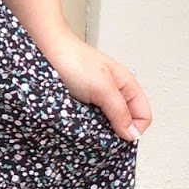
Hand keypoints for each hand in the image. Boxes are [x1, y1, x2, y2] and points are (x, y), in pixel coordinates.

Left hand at [31, 26, 151, 142]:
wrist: (45, 50)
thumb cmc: (74, 61)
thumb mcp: (102, 89)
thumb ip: (119, 111)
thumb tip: (132, 134)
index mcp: (127, 86)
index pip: (143, 117)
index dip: (134, 130)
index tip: (118, 138)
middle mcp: (114, 93)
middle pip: (125, 122)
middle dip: (115, 132)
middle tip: (100, 135)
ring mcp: (97, 99)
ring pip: (106, 124)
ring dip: (98, 130)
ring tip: (85, 127)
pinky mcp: (80, 104)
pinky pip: (89, 122)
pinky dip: (85, 126)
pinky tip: (76, 124)